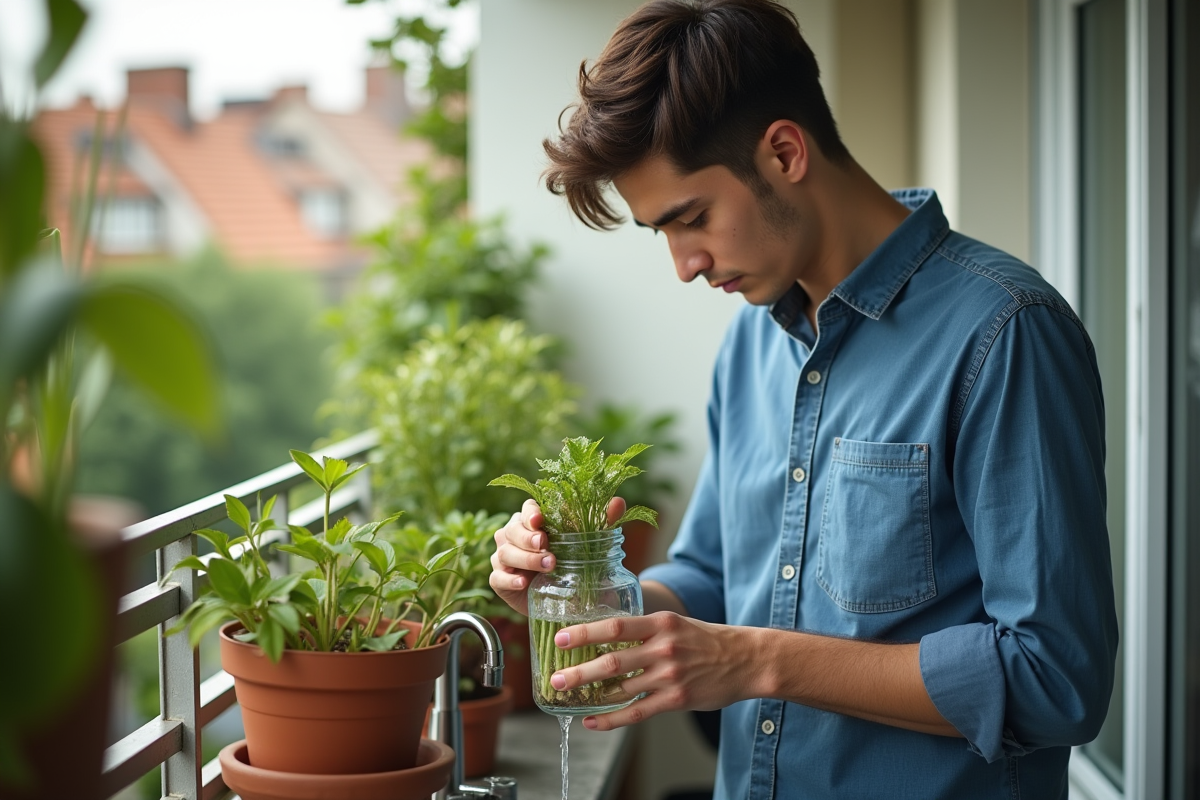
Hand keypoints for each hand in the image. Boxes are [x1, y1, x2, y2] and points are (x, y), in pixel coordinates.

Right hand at [488, 496, 625, 615]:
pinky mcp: (500, 581)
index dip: (531, 513)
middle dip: (528, 538)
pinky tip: (522, 583)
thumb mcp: (591, 542)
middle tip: (546, 547)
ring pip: (504, 553)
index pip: (526, 509)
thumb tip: (618, 502)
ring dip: (525, 559)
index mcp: (532, 520)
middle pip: (512, 530)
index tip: (540, 520)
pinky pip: (497, 578)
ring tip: (547, 566)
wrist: (566, 596)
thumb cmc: (574, 560)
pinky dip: (508, 580)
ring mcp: (504, 558)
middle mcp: (513, 536)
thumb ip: (603, 521)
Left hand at [548, 611, 757, 730]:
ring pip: (621, 688)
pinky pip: (637, 712)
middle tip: (554, 677)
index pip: (615, 626)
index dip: (585, 632)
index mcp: (660, 624)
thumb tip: (608, 633)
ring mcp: (669, 676)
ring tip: (566, 698)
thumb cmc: (706, 640)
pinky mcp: (676, 700)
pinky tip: (592, 721)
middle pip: (612, 660)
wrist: (745, 659)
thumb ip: (645, 629)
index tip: (561, 638)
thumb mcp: (675, 623)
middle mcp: (663, 649)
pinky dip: (611, 719)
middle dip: (579, 670)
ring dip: (590, 695)